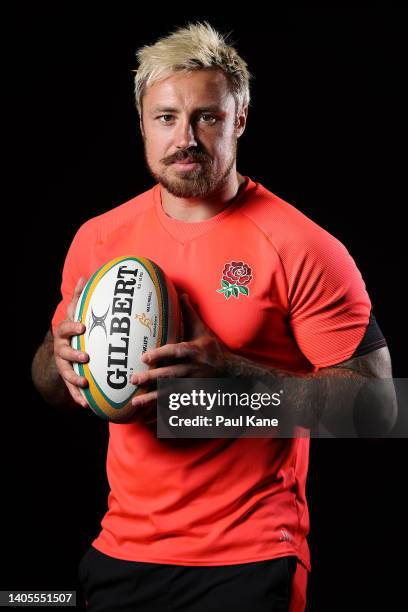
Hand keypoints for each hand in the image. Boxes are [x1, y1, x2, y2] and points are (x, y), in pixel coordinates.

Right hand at [54, 277, 88, 407]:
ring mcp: (64, 365)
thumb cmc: (75, 328)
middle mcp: (62, 349)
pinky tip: (87, 405)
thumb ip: (80, 298)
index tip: (82, 326)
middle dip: (74, 355)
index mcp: (65, 332)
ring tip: (85, 384)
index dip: (73, 327)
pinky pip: (72, 390)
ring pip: (67, 373)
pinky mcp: (68, 378)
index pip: (66, 328)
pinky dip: (78, 397)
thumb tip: (85, 277)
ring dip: (75, 379)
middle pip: (65, 353)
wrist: (61, 348)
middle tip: (85, 357)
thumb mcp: (75, 312)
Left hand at [130, 293, 228, 415]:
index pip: (176, 352)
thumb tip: (181, 293)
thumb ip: (189, 314)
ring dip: (153, 398)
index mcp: (194, 351)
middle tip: (133, 379)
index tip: (144, 357)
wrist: (232, 372)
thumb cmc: (213, 349)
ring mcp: (194, 384)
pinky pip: (177, 405)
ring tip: (136, 403)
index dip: (161, 354)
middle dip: (151, 378)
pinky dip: (164, 413)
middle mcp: (194, 369)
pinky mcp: (194, 396)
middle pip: (170, 374)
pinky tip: (149, 417)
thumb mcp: (203, 331)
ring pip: (171, 392)